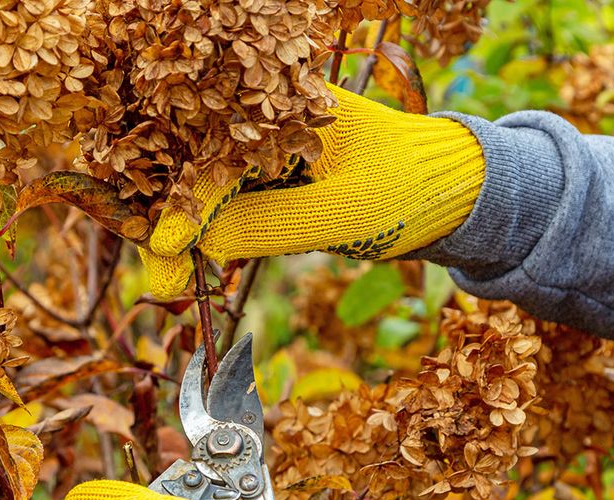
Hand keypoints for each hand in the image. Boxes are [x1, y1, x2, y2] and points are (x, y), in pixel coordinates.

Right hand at [138, 84, 485, 297]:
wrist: (454, 192)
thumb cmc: (407, 190)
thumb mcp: (342, 213)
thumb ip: (272, 223)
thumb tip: (201, 241)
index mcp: (289, 104)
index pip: (220, 152)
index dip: (186, 203)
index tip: (162, 249)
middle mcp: (272, 116)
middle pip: (202, 166)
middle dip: (175, 221)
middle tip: (159, 278)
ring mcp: (272, 146)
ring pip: (212, 188)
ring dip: (188, 232)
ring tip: (169, 281)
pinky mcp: (278, 175)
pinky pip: (233, 201)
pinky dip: (213, 233)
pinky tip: (192, 263)